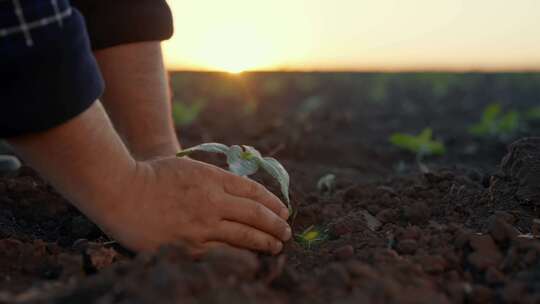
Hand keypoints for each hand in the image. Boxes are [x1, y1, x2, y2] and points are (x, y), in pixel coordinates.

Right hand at [96, 157, 291, 254]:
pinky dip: (242, 257)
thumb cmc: (151, 175)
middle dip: (276, 226)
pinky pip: (223, 254)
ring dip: (266, 243)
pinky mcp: (189, 247)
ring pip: (245, 238)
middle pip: (256, 216)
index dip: (274, 203)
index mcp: (214, 179)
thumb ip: (215, 179)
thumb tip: (241, 192)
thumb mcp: (189, 167)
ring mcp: (202, 227)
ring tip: (277, 246)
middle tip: (287, 232)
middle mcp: (213, 202)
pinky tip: (251, 260)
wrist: (120, 191)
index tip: (283, 211)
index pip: (255, 192)